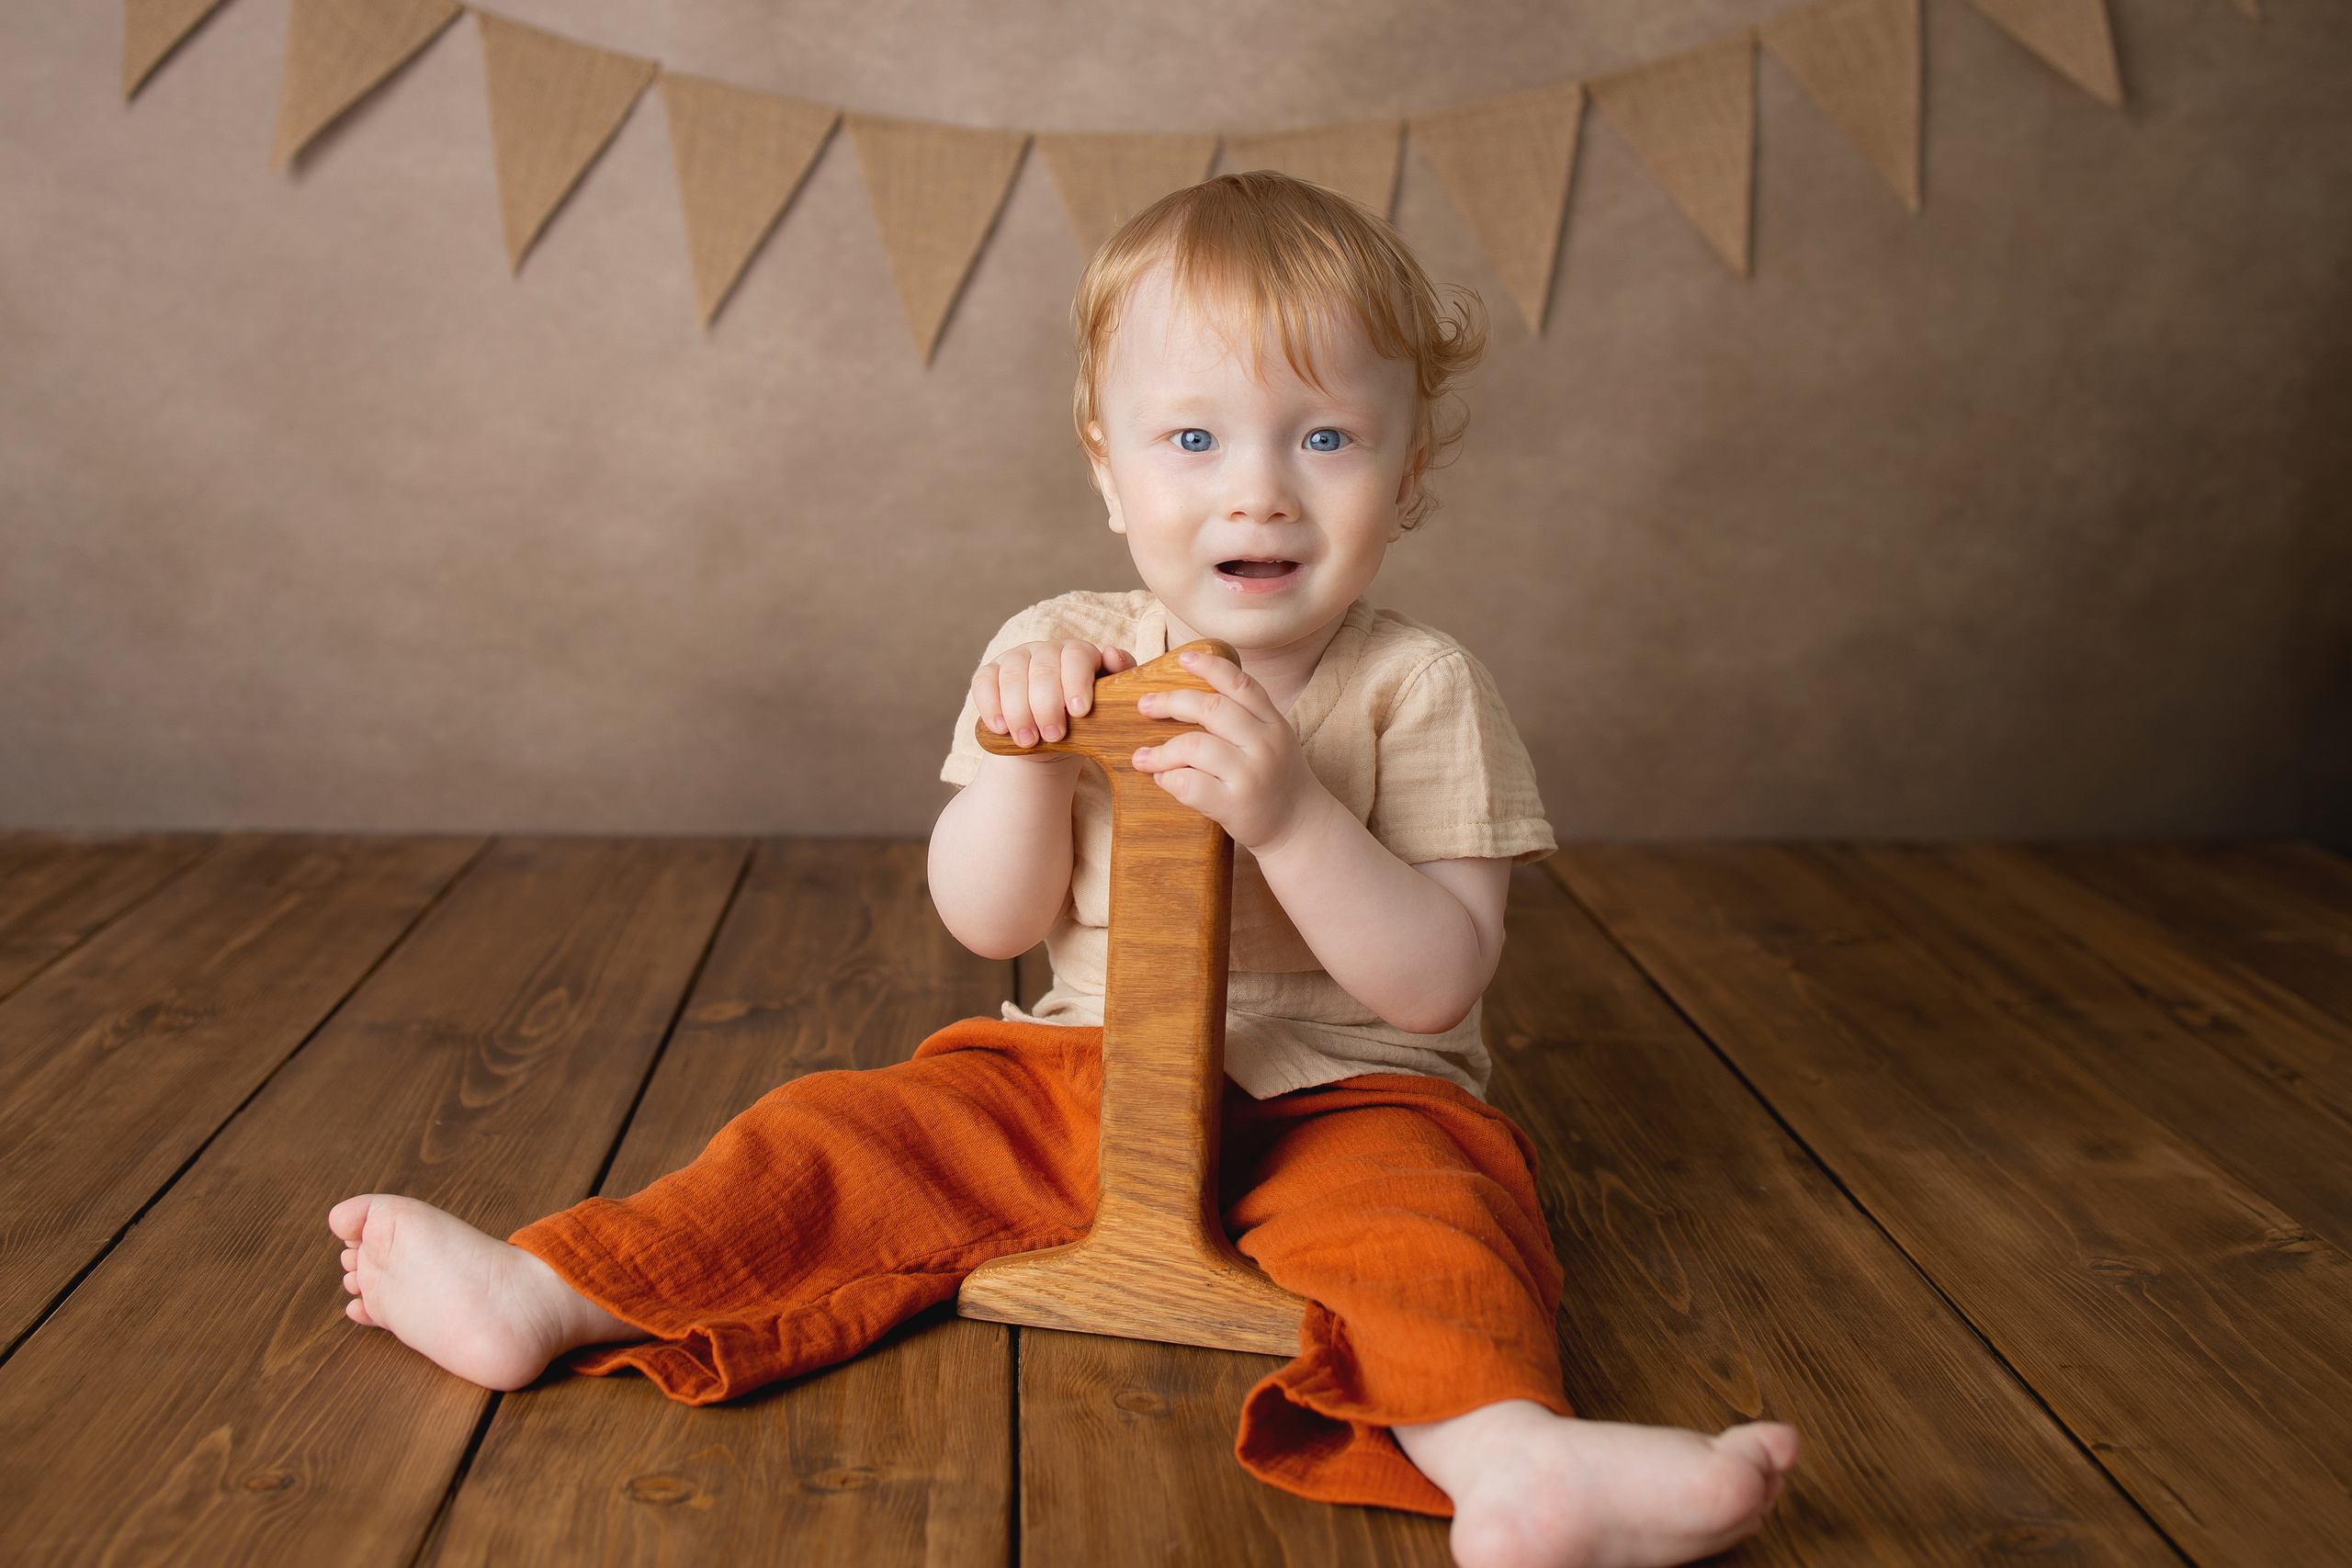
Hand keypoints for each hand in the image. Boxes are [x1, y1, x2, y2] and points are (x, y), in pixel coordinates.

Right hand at [973, 640, 1136, 750]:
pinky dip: (990, 706)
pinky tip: (1000, 728)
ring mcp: (1015, 660)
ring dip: (1019, 712)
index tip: (1079, 712)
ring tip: (1028, 741)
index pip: (1076, 656)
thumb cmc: (1086, 721)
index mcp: (1078, 654)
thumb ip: (1119, 680)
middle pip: (1043, 669)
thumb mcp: (1109, 705)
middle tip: (1054, 736)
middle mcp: (1046, 651)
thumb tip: (1112, 654)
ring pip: (1013, 677)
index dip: (1076, 682)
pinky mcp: (989, 674)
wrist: (1051, 741)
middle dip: (1047, 705)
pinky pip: (984, 683)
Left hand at [1131, 650, 1331, 851]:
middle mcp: (1265, 744)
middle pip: (1211, 708)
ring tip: (1142, 757)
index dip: (1210, 666)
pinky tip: (1163, 780)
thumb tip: (1195, 692)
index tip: (1182, 658)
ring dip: (1161, 751)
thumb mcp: (1274, 738)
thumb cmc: (1277, 779)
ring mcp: (1251, 775)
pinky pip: (1191, 785)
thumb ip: (1246, 716)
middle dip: (1171, 702)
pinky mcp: (1236, 806)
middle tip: (1145, 705)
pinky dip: (1169, 780)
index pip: (1240, 684)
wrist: (1301, 828)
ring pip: (1195, 746)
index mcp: (1273, 723)